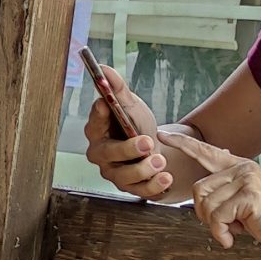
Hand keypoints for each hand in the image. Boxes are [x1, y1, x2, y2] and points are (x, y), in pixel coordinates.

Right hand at [82, 67, 172, 197]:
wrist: (157, 151)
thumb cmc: (138, 127)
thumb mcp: (131, 106)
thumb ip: (118, 89)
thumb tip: (103, 68)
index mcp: (98, 131)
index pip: (94, 123)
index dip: (98, 115)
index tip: (106, 105)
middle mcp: (101, 155)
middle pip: (108, 154)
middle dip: (127, 149)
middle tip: (147, 141)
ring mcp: (115, 174)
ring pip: (124, 176)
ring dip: (144, 168)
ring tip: (161, 161)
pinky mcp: (131, 189)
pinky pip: (140, 191)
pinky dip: (154, 185)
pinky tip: (166, 177)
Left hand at [182, 134, 260, 257]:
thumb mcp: (244, 201)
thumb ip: (227, 188)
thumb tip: (212, 170)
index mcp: (240, 167)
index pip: (206, 152)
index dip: (183, 144)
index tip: (163, 135)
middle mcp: (243, 168)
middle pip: (198, 190)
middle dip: (205, 214)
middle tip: (227, 225)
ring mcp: (247, 180)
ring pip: (206, 204)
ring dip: (216, 225)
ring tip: (237, 229)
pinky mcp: (249, 195)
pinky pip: (217, 217)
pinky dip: (221, 233)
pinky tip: (236, 237)